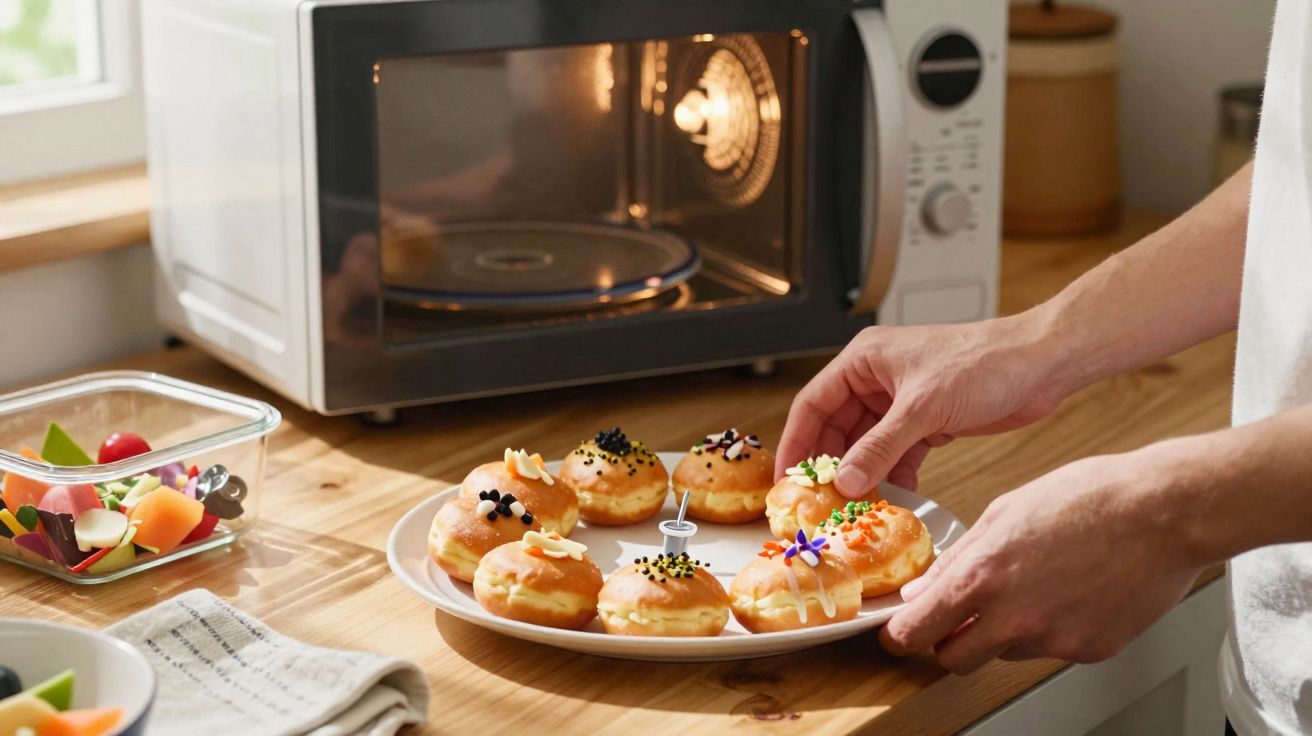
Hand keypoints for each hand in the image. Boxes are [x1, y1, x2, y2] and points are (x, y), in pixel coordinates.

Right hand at [777, 315, 1075, 494]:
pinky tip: (894, 497)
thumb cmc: (985, 362)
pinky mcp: (927, 421)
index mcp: (865, 360)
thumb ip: (880, 447)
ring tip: (854, 506)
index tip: (787, 478)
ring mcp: (902, 401)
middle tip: (819, 502)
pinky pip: (897, 453)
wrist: (1041, 364)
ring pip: (867, 444)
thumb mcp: (923, 408)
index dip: (796, 442)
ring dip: (863, 474)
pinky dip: (894, 475)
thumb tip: (846, 481)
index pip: (813, 404)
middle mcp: (877, 379)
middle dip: (831, 465)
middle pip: (837, 428)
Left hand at [879, 449, 1205, 673]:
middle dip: (950, 640)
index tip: (899, 634)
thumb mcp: (1004, 512)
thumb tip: (922, 589)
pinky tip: (1068, 592)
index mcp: (983, 577)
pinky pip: (1050, 650)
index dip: (901, 636)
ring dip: (1004, 632)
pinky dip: (1049, 630)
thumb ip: (958, 557)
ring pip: (1004, 654)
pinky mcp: (1089, 650)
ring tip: (1034, 585)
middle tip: (961, 615)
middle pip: (954, 659)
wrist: (1165, 511)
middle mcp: (1013, 617)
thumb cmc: (1090, 497)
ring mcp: (1053, 639)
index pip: (917, 631)